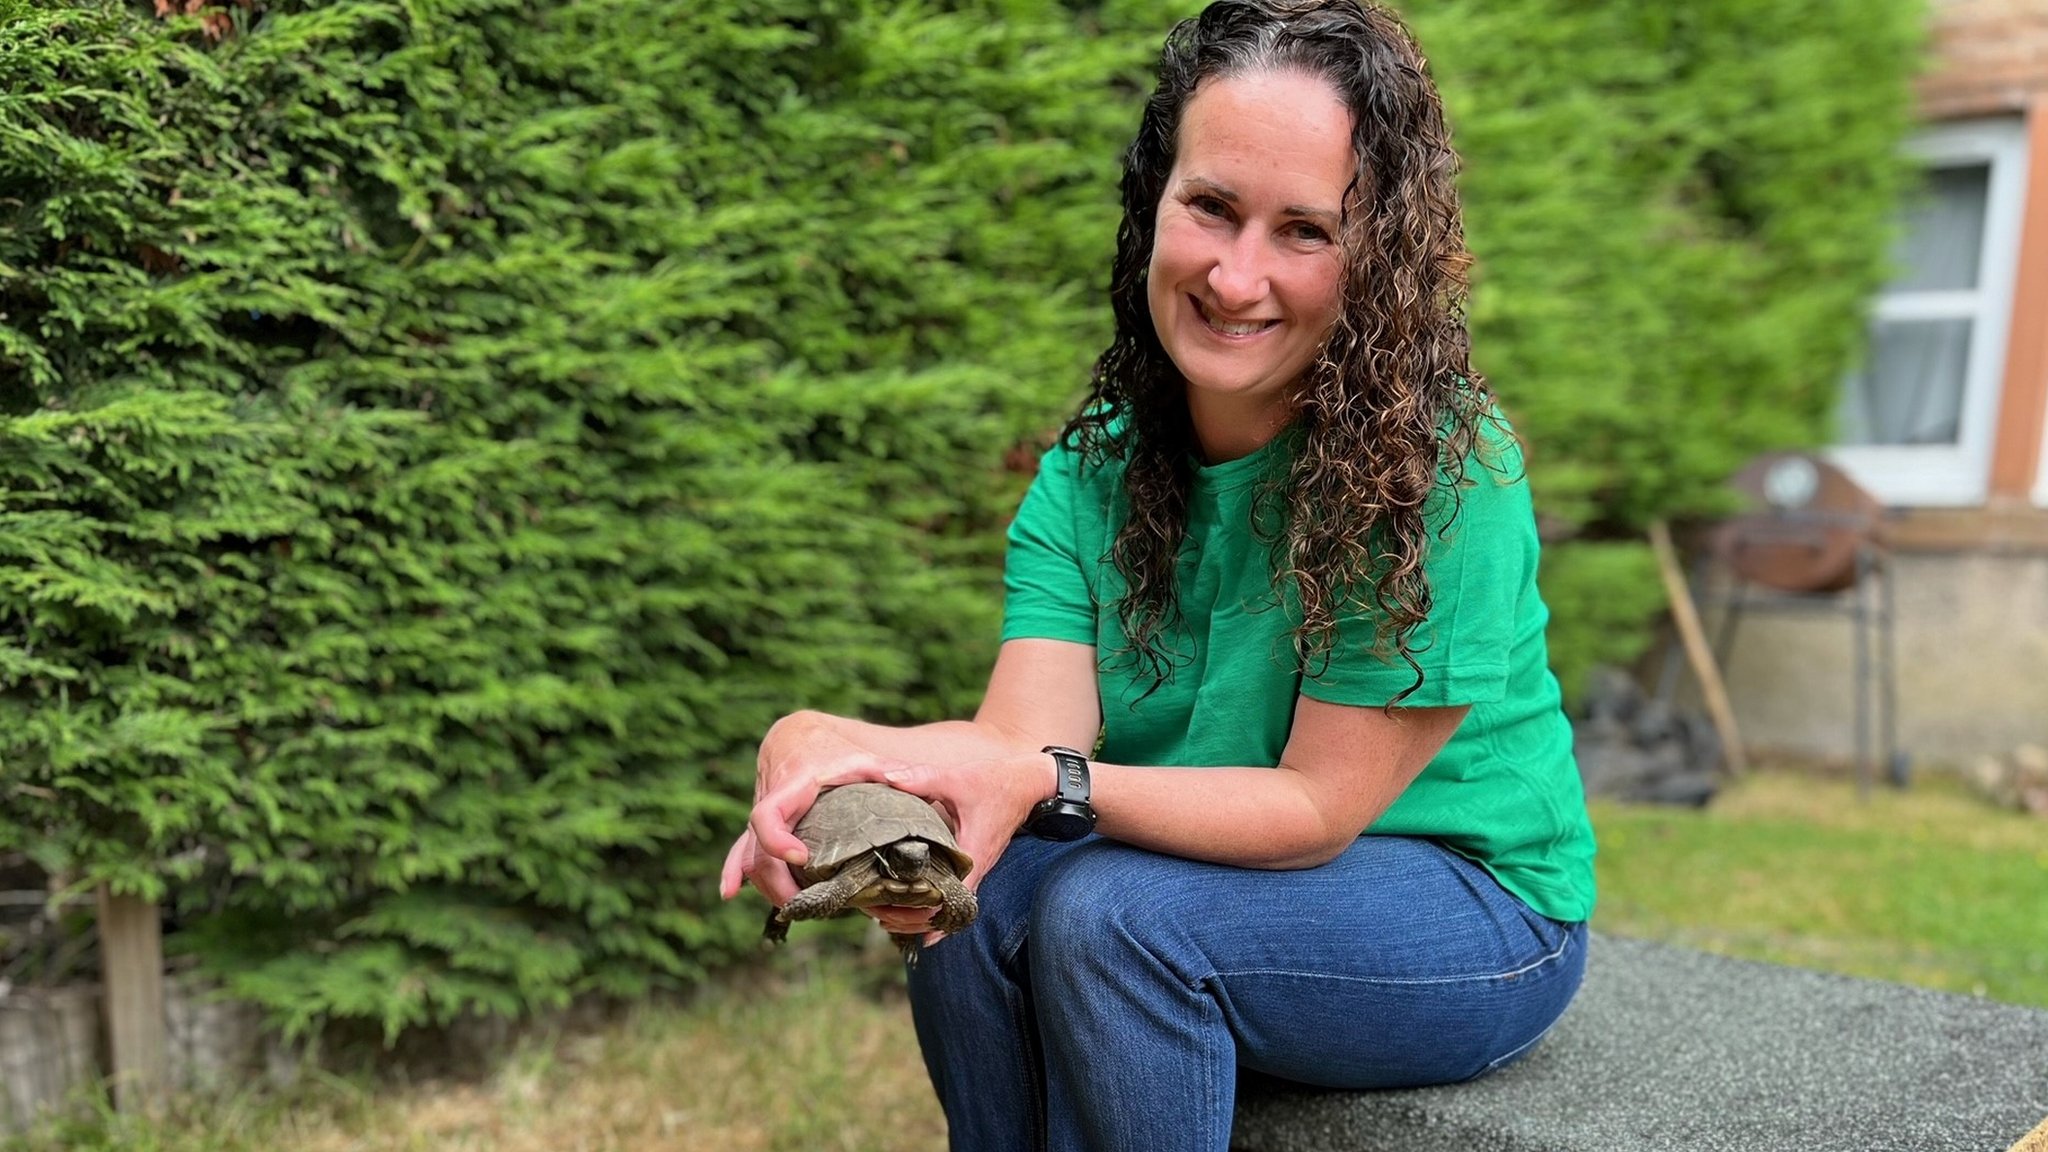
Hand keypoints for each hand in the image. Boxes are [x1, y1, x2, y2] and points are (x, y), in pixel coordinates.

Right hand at [718, 712, 915, 904]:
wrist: (800, 738)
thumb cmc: (836, 752)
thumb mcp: (862, 759)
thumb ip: (888, 770)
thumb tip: (904, 781)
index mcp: (792, 785)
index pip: (768, 814)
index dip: (778, 841)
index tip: (802, 859)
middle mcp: (768, 802)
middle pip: (757, 850)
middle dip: (776, 882)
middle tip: (803, 904)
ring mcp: (761, 817)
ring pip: (750, 856)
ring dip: (766, 885)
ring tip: (791, 908)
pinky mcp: (759, 828)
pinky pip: (742, 850)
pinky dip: (736, 871)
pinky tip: (728, 892)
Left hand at [815, 754, 1056, 937]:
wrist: (1028, 783)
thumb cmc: (996, 783)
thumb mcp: (957, 779)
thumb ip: (923, 779)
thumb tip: (889, 776)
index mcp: (973, 854)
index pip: (950, 900)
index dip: (922, 914)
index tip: (893, 914)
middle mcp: (976, 869)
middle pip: (945, 913)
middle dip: (912, 919)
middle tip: (879, 915)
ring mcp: (976, 868)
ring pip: (949, 907)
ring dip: (921, 915)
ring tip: (888, 914)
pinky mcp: (974, 863)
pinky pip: (954, 892)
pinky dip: (933, 903)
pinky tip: (910, 905)